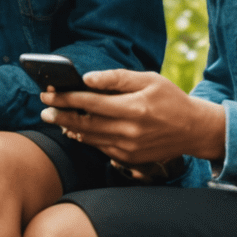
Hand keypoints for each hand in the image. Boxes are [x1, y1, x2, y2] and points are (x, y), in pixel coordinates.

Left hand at [39, 68, 226, 164]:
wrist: (193, 129)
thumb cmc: (169, 98)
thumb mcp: (148, 79)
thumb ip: (116, 78)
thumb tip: (87, 78)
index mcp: (134, 108)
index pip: (91, 102)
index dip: (67, 97)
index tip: (48, 92)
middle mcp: (130, 131)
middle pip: (85, 123)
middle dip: (61, 115)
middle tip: (43, 109)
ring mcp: (129, 148)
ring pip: (90, 138)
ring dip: (69, 128)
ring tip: (54, 118)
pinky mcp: (129, 158)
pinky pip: (100, 147)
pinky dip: (85, 138)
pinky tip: (75, 130)